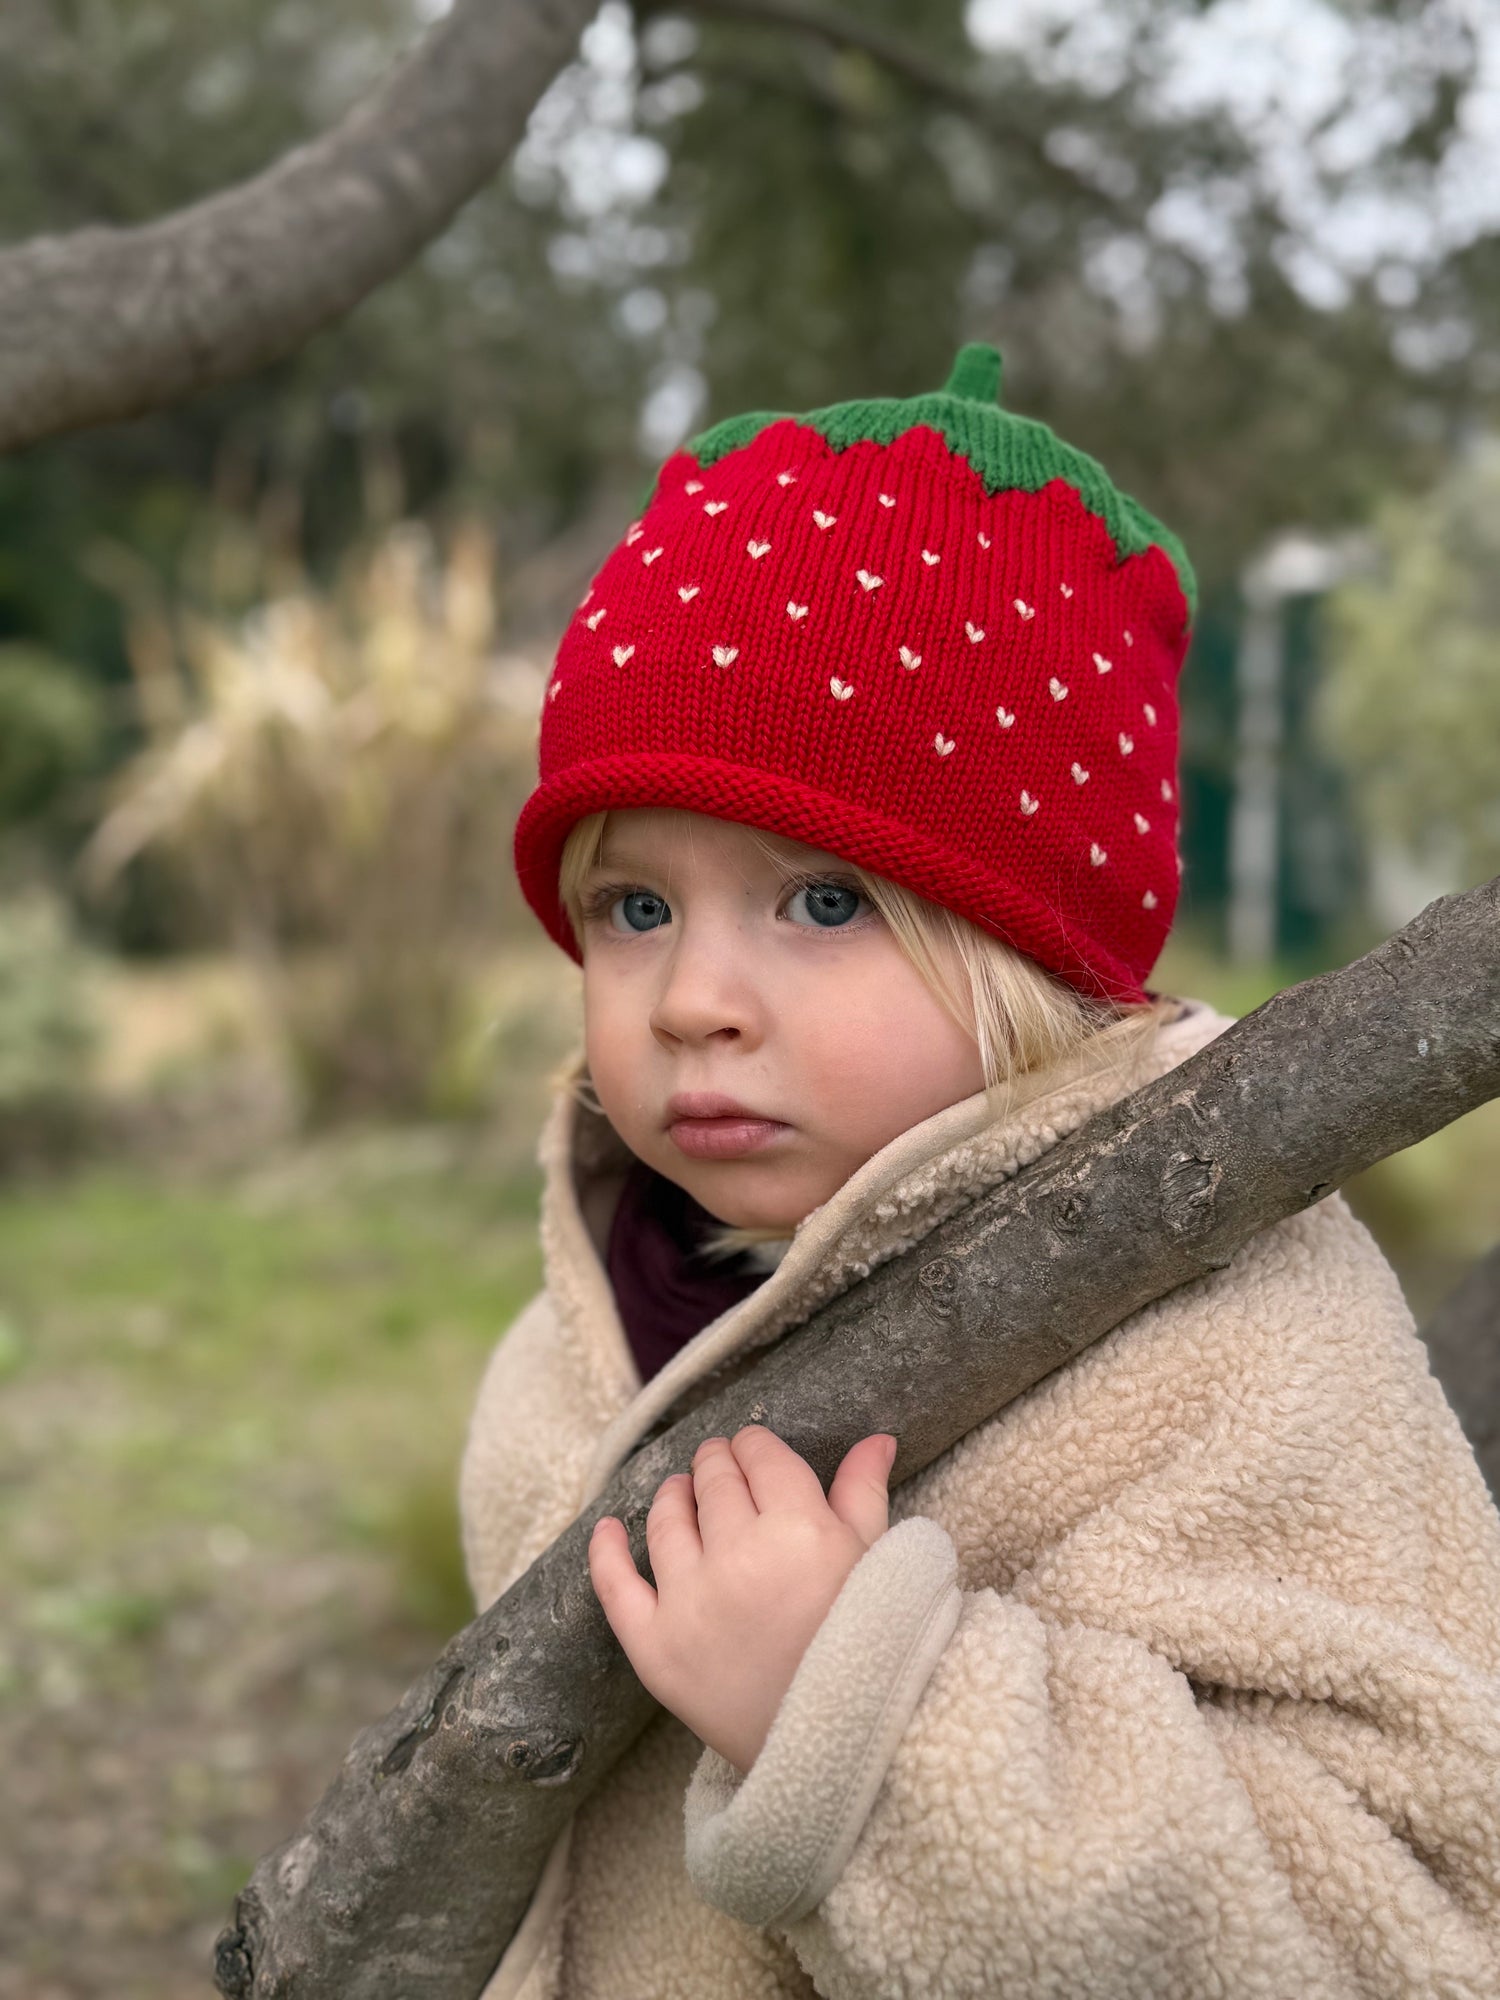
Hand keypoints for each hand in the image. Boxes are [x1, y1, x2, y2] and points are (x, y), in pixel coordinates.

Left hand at [588, 1425, 896, 1776]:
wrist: (842, 1749)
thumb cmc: (870, 1649)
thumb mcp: (874, 1562)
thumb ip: (864, 1492)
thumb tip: (875, 1437)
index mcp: (798, 1528)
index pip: (760, 1456)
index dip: (756, 1447)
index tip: (756, 1452)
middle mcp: (737, 1556)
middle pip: (713, 1482)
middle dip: (718, 1466)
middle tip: (722, 1468)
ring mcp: (689, 1602)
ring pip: (667, 1520)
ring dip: (673, 1496)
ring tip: (681, 1491)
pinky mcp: (655, 1648)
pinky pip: (615, 1587)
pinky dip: (605, 1551)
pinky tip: (607, 1528)